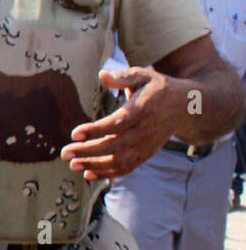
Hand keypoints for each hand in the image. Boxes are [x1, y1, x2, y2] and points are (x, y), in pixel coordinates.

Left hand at [60, 67, 186, 180]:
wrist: (185, 107)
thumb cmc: (157, 88)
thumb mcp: (143, 76)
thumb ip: (122, 77)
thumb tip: (102, 75)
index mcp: (143, 110)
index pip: (117, 123)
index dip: (96, 130)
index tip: (75, 134)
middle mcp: (145, 131)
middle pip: (114, 145)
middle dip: (88, 151)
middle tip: (64, 153)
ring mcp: (146, 145)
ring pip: (119, 160)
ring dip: (94, 165)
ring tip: (72, 164)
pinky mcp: (146, 154)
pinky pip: (126, 168)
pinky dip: (108, 173)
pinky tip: (88, 174)